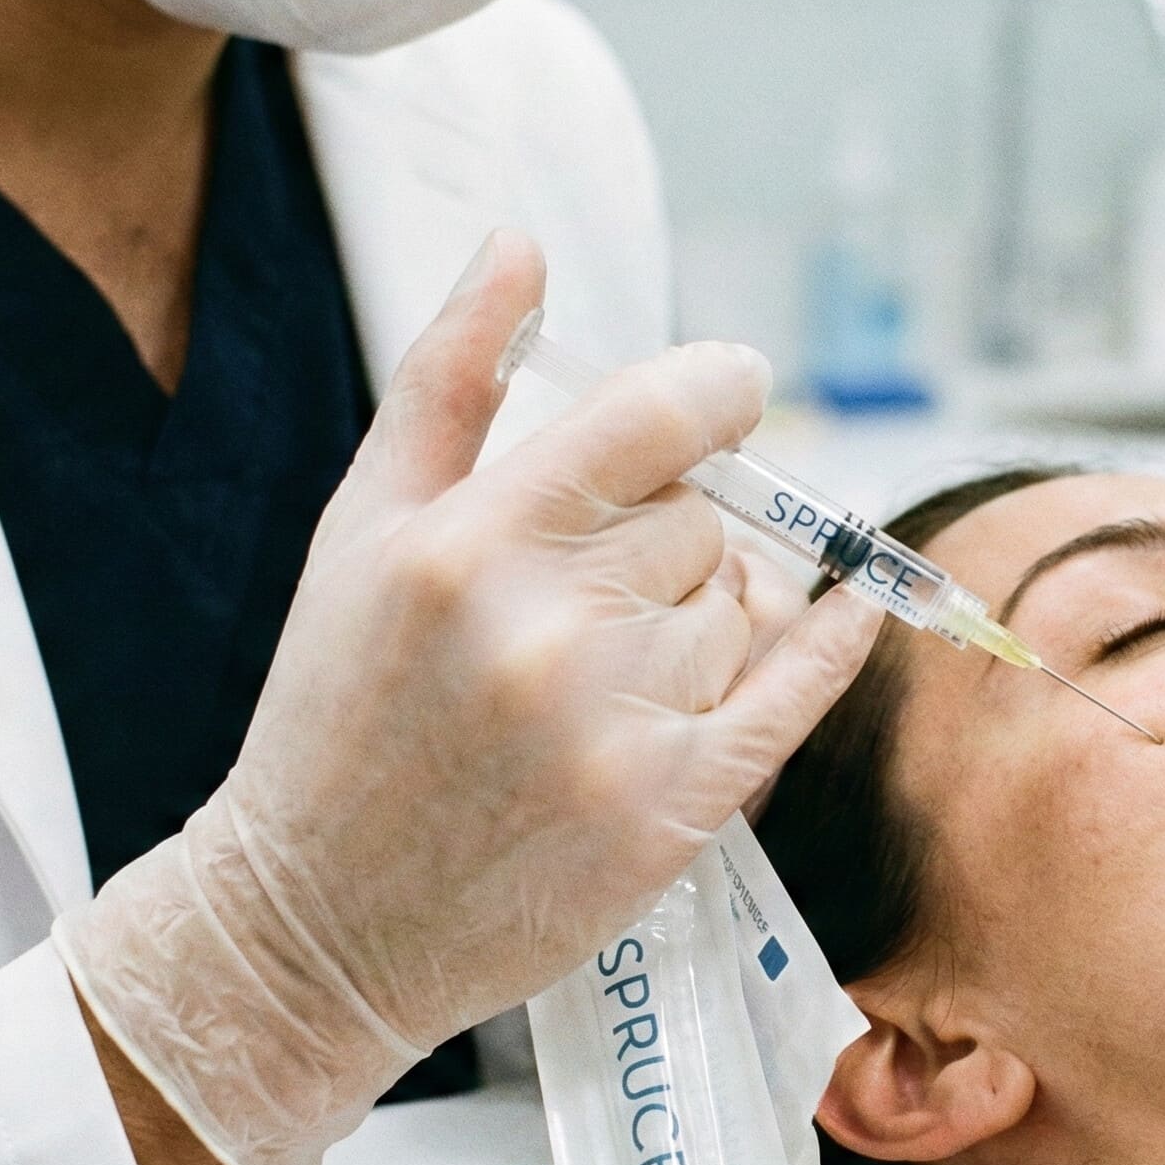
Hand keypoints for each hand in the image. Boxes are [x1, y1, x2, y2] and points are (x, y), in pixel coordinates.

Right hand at [54, 230, 880, 1164]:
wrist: (315, 922)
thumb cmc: (334, 712)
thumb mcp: (358, 530)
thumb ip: (447, 378)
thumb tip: (520, 241)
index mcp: (468, 542)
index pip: (656, 416)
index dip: (718, 388)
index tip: (734, 387)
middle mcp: (549, 630)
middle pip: (703, 521)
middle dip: (672, 536)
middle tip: (603, 586)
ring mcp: (618, 729)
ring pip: (744, 609)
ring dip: (710, 617)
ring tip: (616, 666)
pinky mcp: (671, 815)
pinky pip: (795, 694)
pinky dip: (830, 644)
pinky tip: (849, 608)